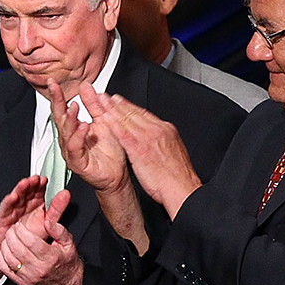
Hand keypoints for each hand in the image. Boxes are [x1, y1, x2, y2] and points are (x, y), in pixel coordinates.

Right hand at [0, 174, 46, 284]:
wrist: (15, 249)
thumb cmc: (30, 236)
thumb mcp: (47, 221)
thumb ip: (57, 208)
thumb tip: (66, 194)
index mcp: (35, 204)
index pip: (39, 190)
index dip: (41, 184)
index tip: (45, 180)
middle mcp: (24, 204)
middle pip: (27, 190)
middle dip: (31, 184)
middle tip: (36, 179)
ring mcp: (13, 209)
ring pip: (17, 196)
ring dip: (21, 189)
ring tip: (25, 183)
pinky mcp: (3, 216)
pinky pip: (6, 208)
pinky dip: (9, 202)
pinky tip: (13, 197)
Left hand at [0, 190, 82, 284]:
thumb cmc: (66, 262)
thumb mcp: (68, 244)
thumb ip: (58, 231)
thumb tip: (47, 221)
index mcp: (51, 258)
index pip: (30, 241)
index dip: (21, 231)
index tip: (19, 225)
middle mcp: (39, 269)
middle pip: (17, 249)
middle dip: (11, 235)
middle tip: (12, 229)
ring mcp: (29, 278)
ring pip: (9, 258)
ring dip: (5, 245)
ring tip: (9, 238)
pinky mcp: (22, 283)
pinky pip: (5, 269)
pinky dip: (2, 257)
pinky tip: (6, 250)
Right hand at [49, 82, 128, 192]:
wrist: (118, 173)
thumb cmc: (110, 151)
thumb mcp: (103, 121)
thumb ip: (93, 104)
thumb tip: (85, 87)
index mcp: (73, 129)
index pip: (62, 109)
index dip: (57, 96)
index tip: (53, 82)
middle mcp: (69, 139)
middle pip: (59, 118)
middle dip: (56, 102)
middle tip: (55, 88)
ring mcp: (71, 152)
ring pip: (66, 133)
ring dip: (69, 119)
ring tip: (74, 107)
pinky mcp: (78, 163)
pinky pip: (75, 149)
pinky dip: (78, 137)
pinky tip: (83, 127)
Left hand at [78, 86, 199, 217]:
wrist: (183, 189)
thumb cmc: (178, 177)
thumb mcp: (173, 153)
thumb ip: (162, 143)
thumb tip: (155, 142)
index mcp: (166, 130)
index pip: (144, 114)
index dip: (130, 106)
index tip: (121, 101)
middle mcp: (158, 130)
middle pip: (134, 113)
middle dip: (119, 103)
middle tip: (107, 96)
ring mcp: (148, 138)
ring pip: (127, 119)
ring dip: (113, 109)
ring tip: (101, 101)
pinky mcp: (140, 149)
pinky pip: (123, 133)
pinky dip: (114, 124)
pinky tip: (105, 118)